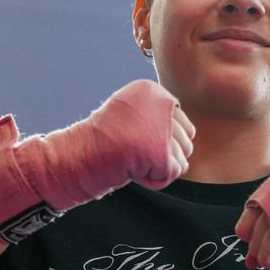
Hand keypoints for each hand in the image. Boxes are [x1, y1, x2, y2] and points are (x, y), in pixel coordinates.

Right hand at [0, 80, 193, 240]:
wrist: (79, 154)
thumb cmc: (102, 139)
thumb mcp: (130, 114)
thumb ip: (156, 115)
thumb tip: (190, 133)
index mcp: (153, 90)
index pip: (185, 125)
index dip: (163, 142)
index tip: (136, 141)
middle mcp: (161, 104)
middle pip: (187, 143)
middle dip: (164, 156)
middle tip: (135, 153)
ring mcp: (162, 129)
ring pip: (183, 159)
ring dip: (160, 167)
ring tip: (134, 159)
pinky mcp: (161, 153)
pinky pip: (173, 174)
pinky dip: (156, 179)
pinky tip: (134, 170)